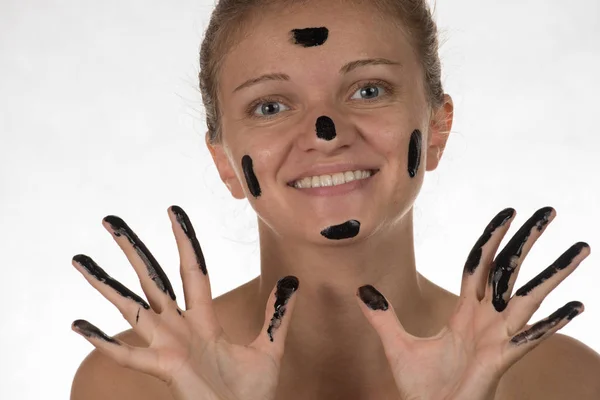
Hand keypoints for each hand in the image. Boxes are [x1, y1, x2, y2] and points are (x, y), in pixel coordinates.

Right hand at [71, 205, 298, 399]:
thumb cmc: (251, 394)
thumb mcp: (269, 348)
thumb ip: (277, 315)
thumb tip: (293, 282)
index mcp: (203, 320)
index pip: (191, 270)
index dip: (183, 241)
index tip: (173, 211)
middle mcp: (179, 328)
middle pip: (152, 279)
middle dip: (132, 250)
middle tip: (110, 221)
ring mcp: (167, 347)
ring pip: (131, 308)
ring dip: (105, 285)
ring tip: (80, 260)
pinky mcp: (163, 369)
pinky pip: (128, 355)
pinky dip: (104, 341)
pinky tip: (81, 325)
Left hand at [356, 207, 588, 399]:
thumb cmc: (422, 388)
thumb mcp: (396, 345)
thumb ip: (381, 316)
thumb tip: (361, 290)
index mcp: (465, 312)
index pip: (480, 264)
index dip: (493, 238)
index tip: (508, 214)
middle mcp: (487, 320)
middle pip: (510, 270)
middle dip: (528, 240)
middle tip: (550, 211)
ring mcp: (498, 338)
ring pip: (529, 297)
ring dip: (555, 273)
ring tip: (581, 248)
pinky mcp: (501, 359)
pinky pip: (529, 337)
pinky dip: (552, 323)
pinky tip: (574, 306)